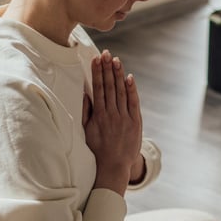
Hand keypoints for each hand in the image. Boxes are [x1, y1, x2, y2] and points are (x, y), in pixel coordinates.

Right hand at [82, 51, 142, 194]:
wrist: (113, 166)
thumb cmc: (97, 148)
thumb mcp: (86, 131)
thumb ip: (85, 111)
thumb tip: (85, 93)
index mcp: (99, 115)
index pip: (98, 89)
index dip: (97, 73)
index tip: (96, 59)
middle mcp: (112, 114)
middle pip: (110, 86)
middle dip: (108, 68)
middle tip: (107, 54)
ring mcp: (125, 118)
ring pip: (121, 91)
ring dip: (118, 75)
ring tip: (116, 60)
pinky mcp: (135, 122)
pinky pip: (134, 102)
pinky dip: (132, 89)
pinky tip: (129, 77)